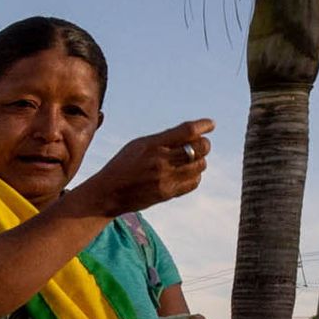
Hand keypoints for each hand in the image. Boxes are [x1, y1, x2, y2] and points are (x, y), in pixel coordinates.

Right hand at [75, 119, 213, 216]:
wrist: (107, 193)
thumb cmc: (123, 165)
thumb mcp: (138, 145)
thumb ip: (163, 138)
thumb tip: (192, 132)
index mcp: (153, 144)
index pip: (188, 131)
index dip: (203, 126)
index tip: (210, 125)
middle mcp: (160, 161)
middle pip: (200, 147)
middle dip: (204, 144)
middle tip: (201, 145)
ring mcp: (165, 178)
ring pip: (200, 165)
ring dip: (200, 161)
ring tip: (190, 161)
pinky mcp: (167, 193)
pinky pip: (194, 182)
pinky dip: (195, 176)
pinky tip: (185, 174)